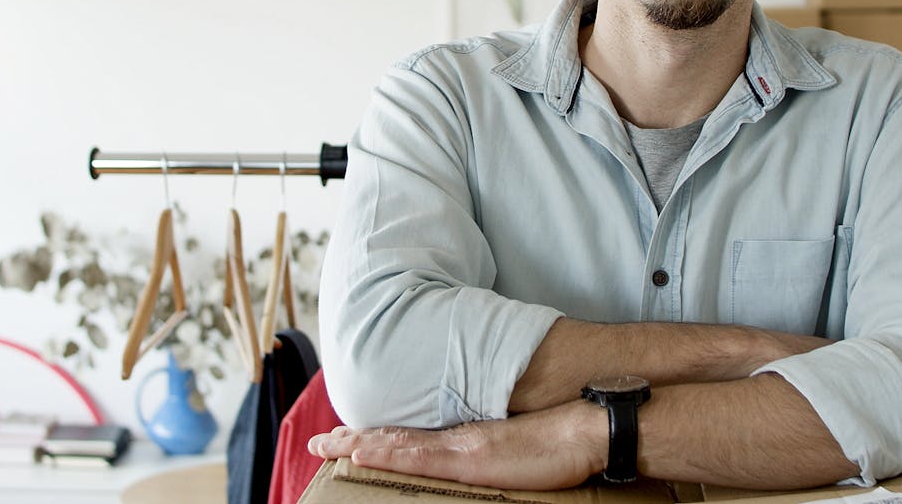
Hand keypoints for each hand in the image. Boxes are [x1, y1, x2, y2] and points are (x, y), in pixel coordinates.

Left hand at [307, 400, 606, 490]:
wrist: (583, 432)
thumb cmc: (558, 450)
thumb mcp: (514, 459)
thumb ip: (489, 461)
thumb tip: (478, 469)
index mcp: (465, 441)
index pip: (411, 440)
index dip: (377, 439)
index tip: (347, 441)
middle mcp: (457, 439)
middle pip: (395, 439)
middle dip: (354, 441)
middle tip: (318, 443)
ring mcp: (461, 447)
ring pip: (398, 446)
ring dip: (359, 445)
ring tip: (326, 446)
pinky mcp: (470, 458)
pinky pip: (419, 457)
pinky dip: (386, 454)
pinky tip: (361, 454)